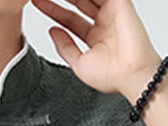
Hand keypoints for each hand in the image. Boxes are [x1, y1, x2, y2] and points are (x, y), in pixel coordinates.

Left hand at [29, 0, 162, 98]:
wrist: (130, 76)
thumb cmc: (111, 76)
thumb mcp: (79, 63)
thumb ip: (65, 47)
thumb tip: (52, 31)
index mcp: (95, 36)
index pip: (69, 18)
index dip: (53, 10)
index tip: (37, 2)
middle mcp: (104, 22)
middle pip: (78, 2)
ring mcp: (112, 11)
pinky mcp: (121, 4)